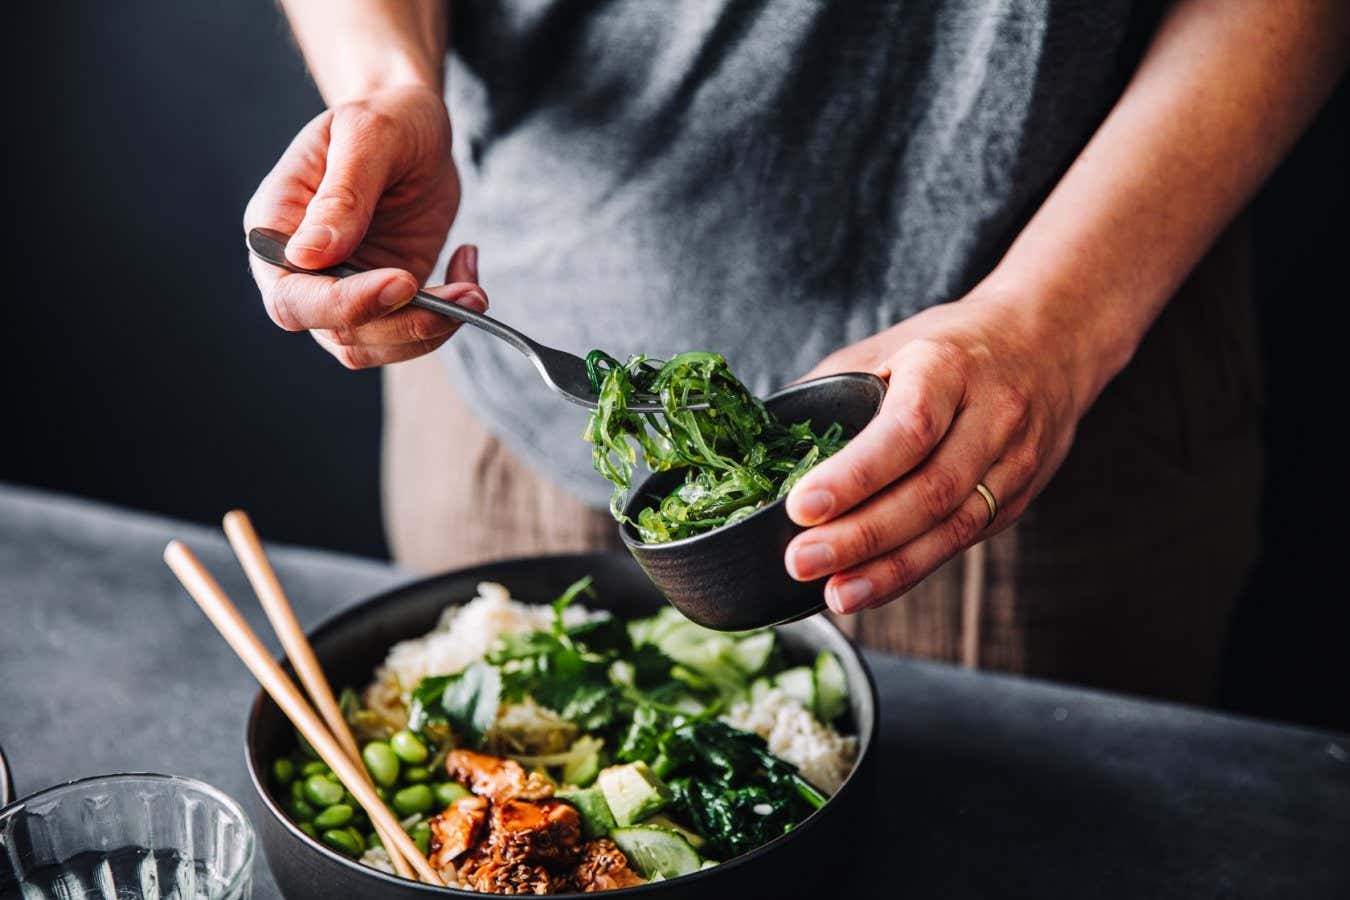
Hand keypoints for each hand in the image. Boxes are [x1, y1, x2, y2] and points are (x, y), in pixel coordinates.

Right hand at [243, 84, 483, 367]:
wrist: (418, 129)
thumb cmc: (387, 118)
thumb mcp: (368, 136)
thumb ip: (342, 194)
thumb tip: (309, 256)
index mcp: (276, 227)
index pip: (291, 295)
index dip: (342, 303)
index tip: (402, 282)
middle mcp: (301, 270)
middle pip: (334, 331)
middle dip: (401, 323)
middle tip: (464, 296)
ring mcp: (343, 290)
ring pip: (372, 346)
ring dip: (430, 330)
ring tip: (475, 293)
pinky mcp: (385, 301)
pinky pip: (406, 337)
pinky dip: (445, 321)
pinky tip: (468, 275)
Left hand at [783, 288, 1093, 613]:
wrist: (1050, 342)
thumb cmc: (950, 347)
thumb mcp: (889, 346)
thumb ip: (831, 390)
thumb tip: (766, 441)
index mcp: (949, 367)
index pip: (907, 429)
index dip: (855, 474)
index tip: (802, 505)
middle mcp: (991, 416)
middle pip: (930, 490)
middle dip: (861, 535)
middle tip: (801, 561)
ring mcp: (1013, 461)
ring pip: (952, 527)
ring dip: (888, 569)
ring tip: (835, 594)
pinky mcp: (1017, 498)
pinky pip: (961, 542)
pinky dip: (912, 570)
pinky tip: (870, 586)